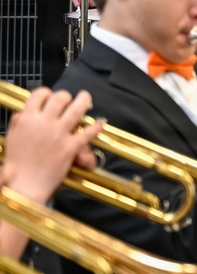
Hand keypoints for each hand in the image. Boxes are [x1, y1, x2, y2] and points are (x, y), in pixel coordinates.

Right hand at [1, 88, 102, 203]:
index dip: (46, 93)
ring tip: (86, 98)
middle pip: (60, 98)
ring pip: (77, 110)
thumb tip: (22, 113)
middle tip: (69, 99)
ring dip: (84, 101)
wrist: (23, 187)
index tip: (50, 96)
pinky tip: (100, 123)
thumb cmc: (15, 165)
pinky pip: (87, 134)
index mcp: (27, 120)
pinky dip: (96, 127)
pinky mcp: (70, 148)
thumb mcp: (11, 140)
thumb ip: (17, 124)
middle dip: (66, 97)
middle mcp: (43, 124)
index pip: (39, 95)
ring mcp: (58, 135)